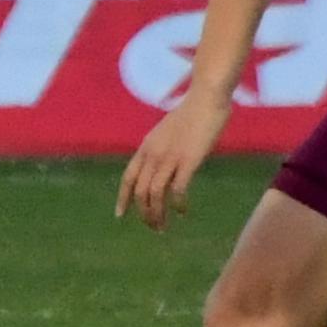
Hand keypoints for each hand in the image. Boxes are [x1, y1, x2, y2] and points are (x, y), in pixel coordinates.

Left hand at [118, 88, 232, 228]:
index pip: (128, 178)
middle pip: (140, 191)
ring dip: (157, 214)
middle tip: (155, 228)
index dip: (123, 198)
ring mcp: (169, 157)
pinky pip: (177, 189)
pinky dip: (178, 204)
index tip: (120, 215)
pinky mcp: (188, 160)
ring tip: (163, 226)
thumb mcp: (166, 132)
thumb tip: (160, 164)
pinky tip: (183, 211)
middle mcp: (153, 154)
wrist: (206, 99)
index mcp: (146, 147)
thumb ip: (160, 148)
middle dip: (144, 213)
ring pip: (154, 194)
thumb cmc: (191, 115)